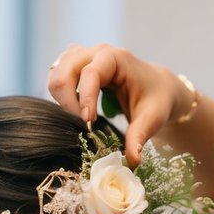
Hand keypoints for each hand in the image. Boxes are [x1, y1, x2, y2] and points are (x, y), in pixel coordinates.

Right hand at [47, 43, 193, 165]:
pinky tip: (76, 108)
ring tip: (80, 117)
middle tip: (83, 123)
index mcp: (115, 57)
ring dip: (62, 98)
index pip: (89, 73)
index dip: (84, 99)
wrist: (157, 88)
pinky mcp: (76, 65)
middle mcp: (95, 52)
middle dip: (67, 100)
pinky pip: (58, 76)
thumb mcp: (152, 119)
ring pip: (56, 73)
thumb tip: (132, 161)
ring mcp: (83, 56)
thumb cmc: (156, 100)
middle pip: (63, 71)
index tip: (88, 123)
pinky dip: (61, 94)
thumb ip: (139, 137)